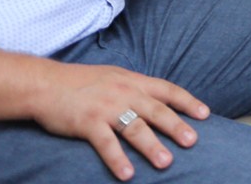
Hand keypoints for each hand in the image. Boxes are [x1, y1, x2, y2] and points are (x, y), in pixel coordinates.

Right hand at [31, 61, 207, 181]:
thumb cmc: (81, 82)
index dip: (187, 102)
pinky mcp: (87, 123)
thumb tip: (155, 98)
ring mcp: (106, 108)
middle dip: (176, 126)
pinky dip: (117, 159)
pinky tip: (127, 174)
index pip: (167, 90)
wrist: (45, 83)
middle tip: (193, 141)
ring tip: (166, 162)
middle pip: (156, 111)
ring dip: (152, 146)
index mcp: (132, 81)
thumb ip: (134, 87)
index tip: (205, 114)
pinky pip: (106, 144)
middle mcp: (124, 93)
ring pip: (135, 128)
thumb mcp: (114, 77)